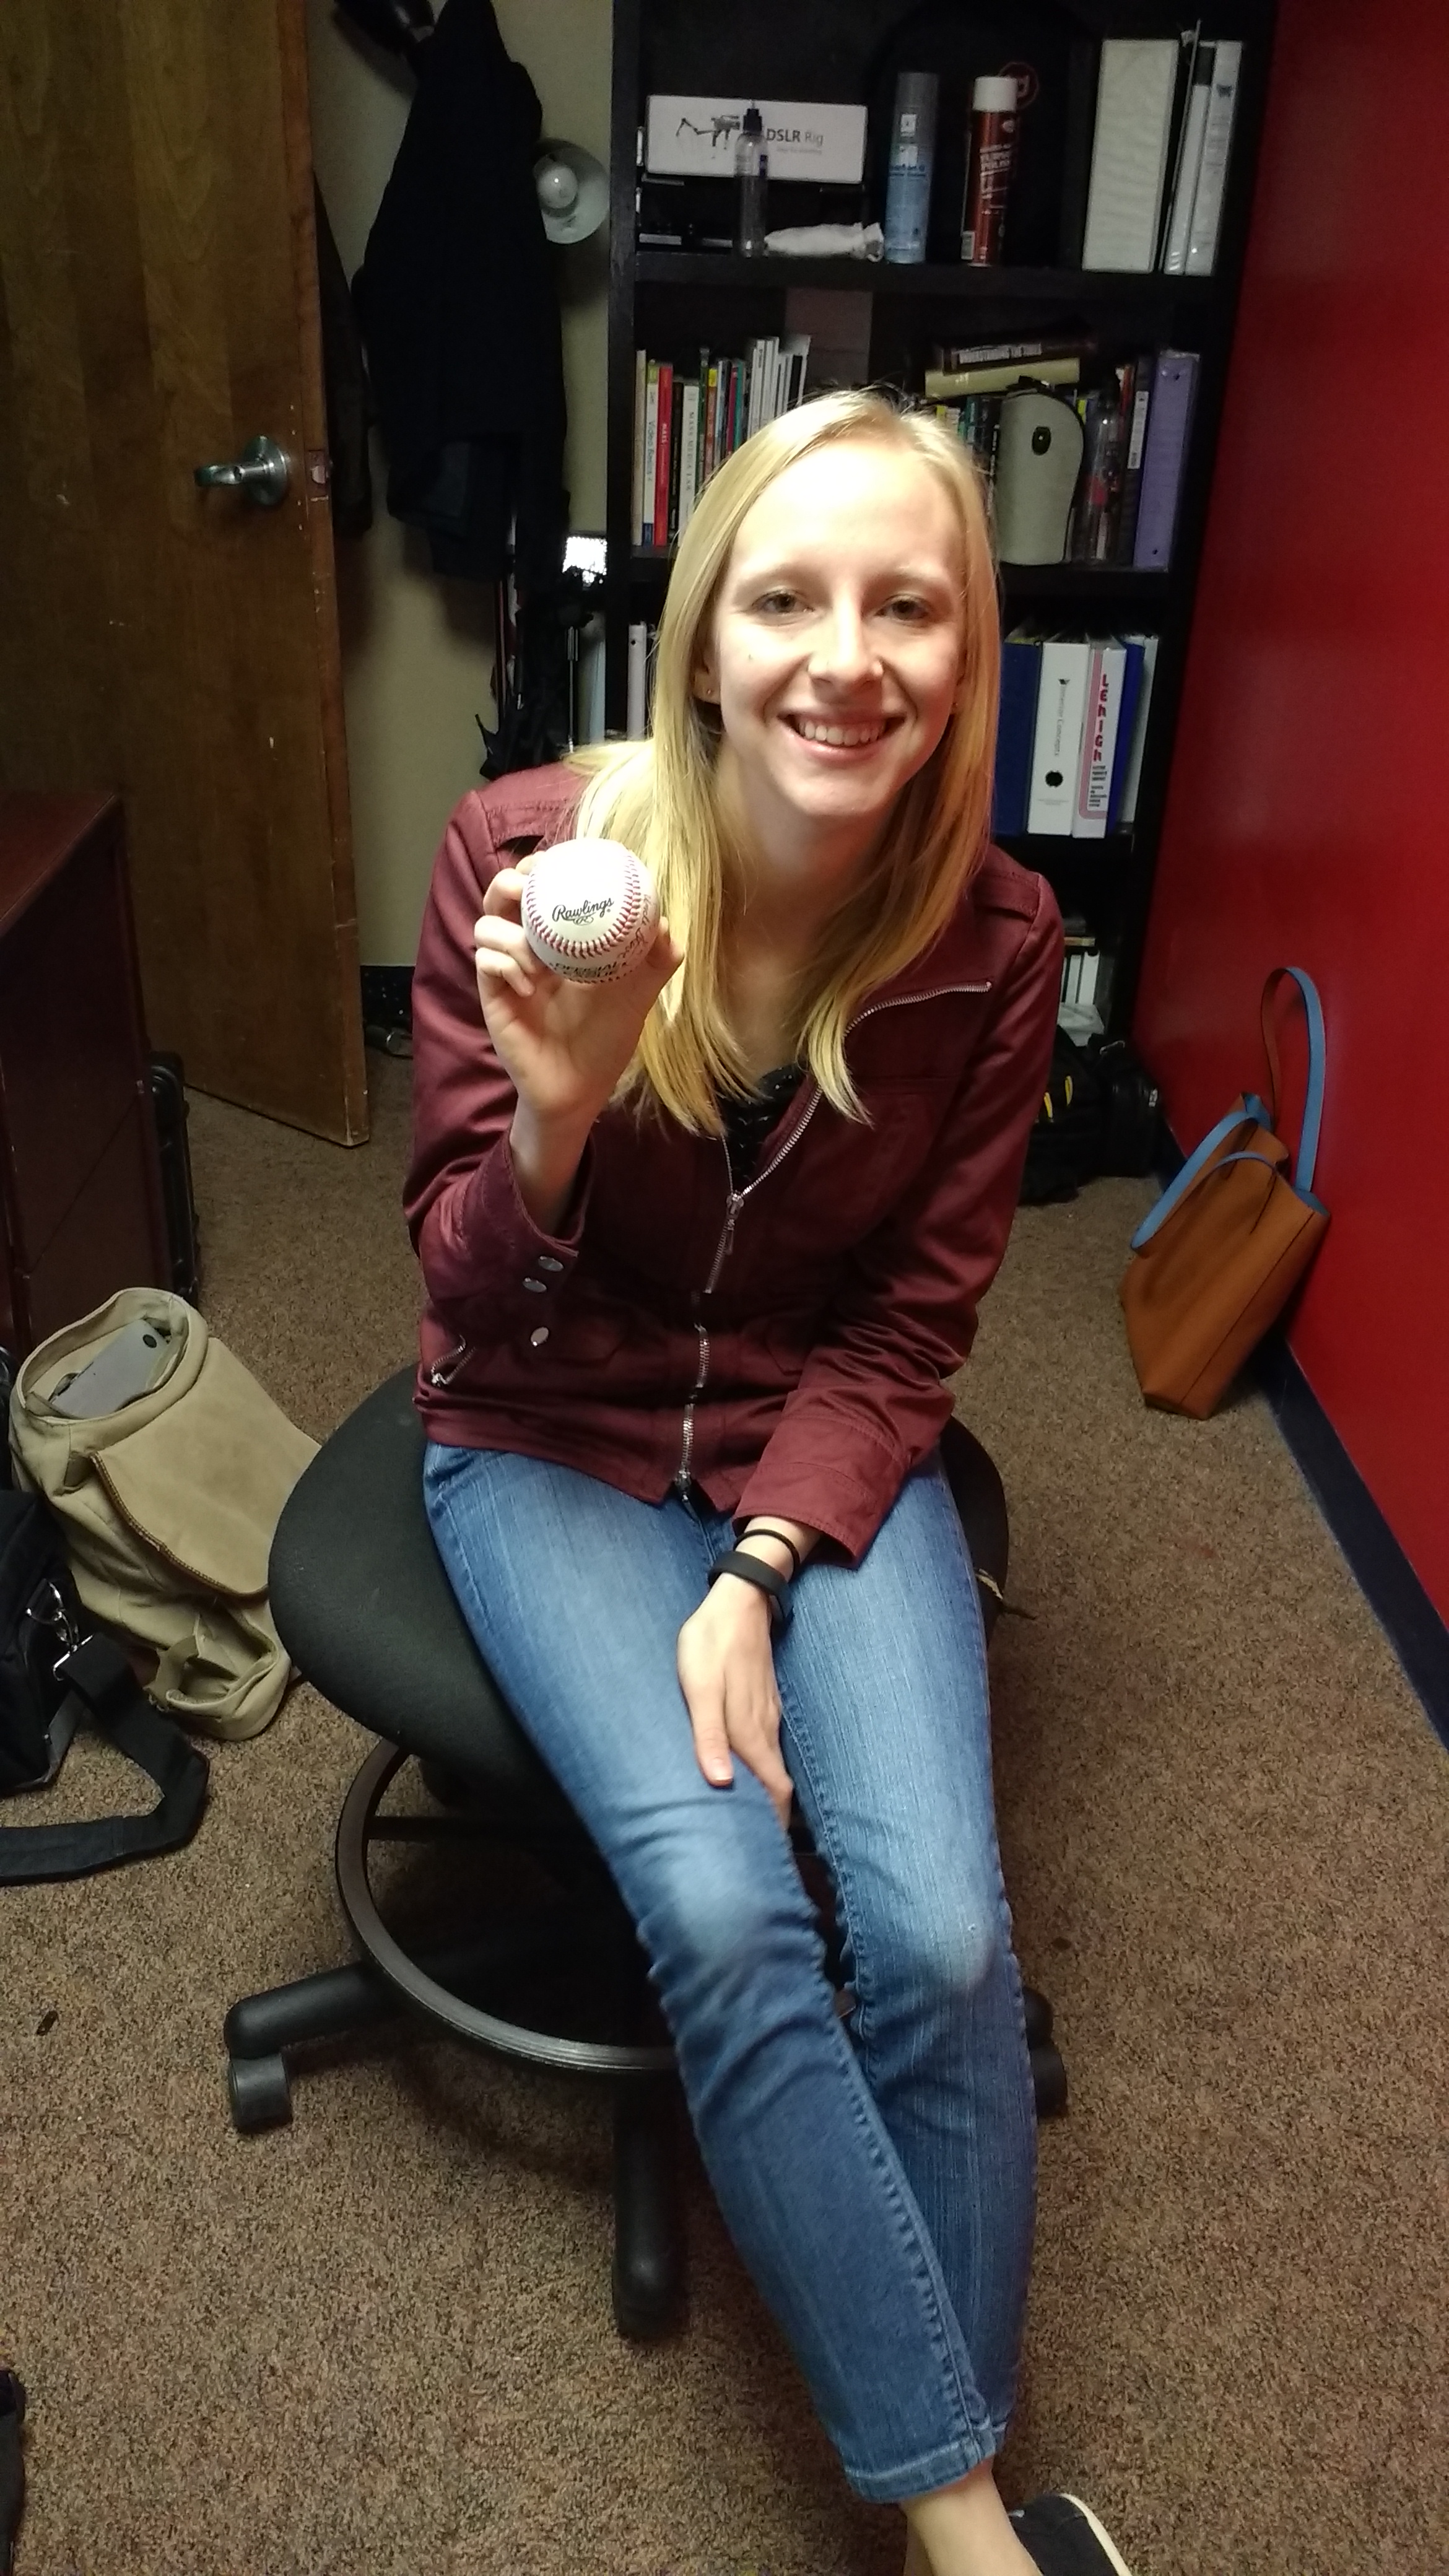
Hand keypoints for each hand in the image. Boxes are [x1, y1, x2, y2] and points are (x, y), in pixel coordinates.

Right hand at [474, 864, 682, 1134]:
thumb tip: (665, 924)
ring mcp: (508, 970)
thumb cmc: (606, 1041)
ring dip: (511, 933)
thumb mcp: (639, 997)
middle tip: (532, 887)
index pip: (542, 888)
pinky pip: (484, 960)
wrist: (579, 1089)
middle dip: (512, 882)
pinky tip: (531, 987)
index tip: (558, 859)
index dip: (543, 866)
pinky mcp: (493, 994)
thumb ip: (656, 962)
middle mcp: (529, 947)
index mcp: (561, 940)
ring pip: (486, 924)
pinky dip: (505, 963)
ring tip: (541, 963)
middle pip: (502, 895)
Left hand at [676, 1578, 793, 1832]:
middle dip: (773, 1818)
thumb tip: (722, 1783)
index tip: (770, 1857)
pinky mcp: (763, 1702)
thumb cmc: (711, 1644)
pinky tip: (746, 1774)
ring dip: (766, 1794)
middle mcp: (764, 1728)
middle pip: (777, 1784)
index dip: (775, 1824)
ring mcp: (767, 1714)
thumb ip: (709, 1735)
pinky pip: (767, 1746)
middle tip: (760, 1850)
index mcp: (749, 1731)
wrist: (738, 1600)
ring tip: (751, 1821)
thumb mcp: (700, 1687)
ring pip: (772, 1765)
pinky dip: (762, 1769)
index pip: (774, 1790)